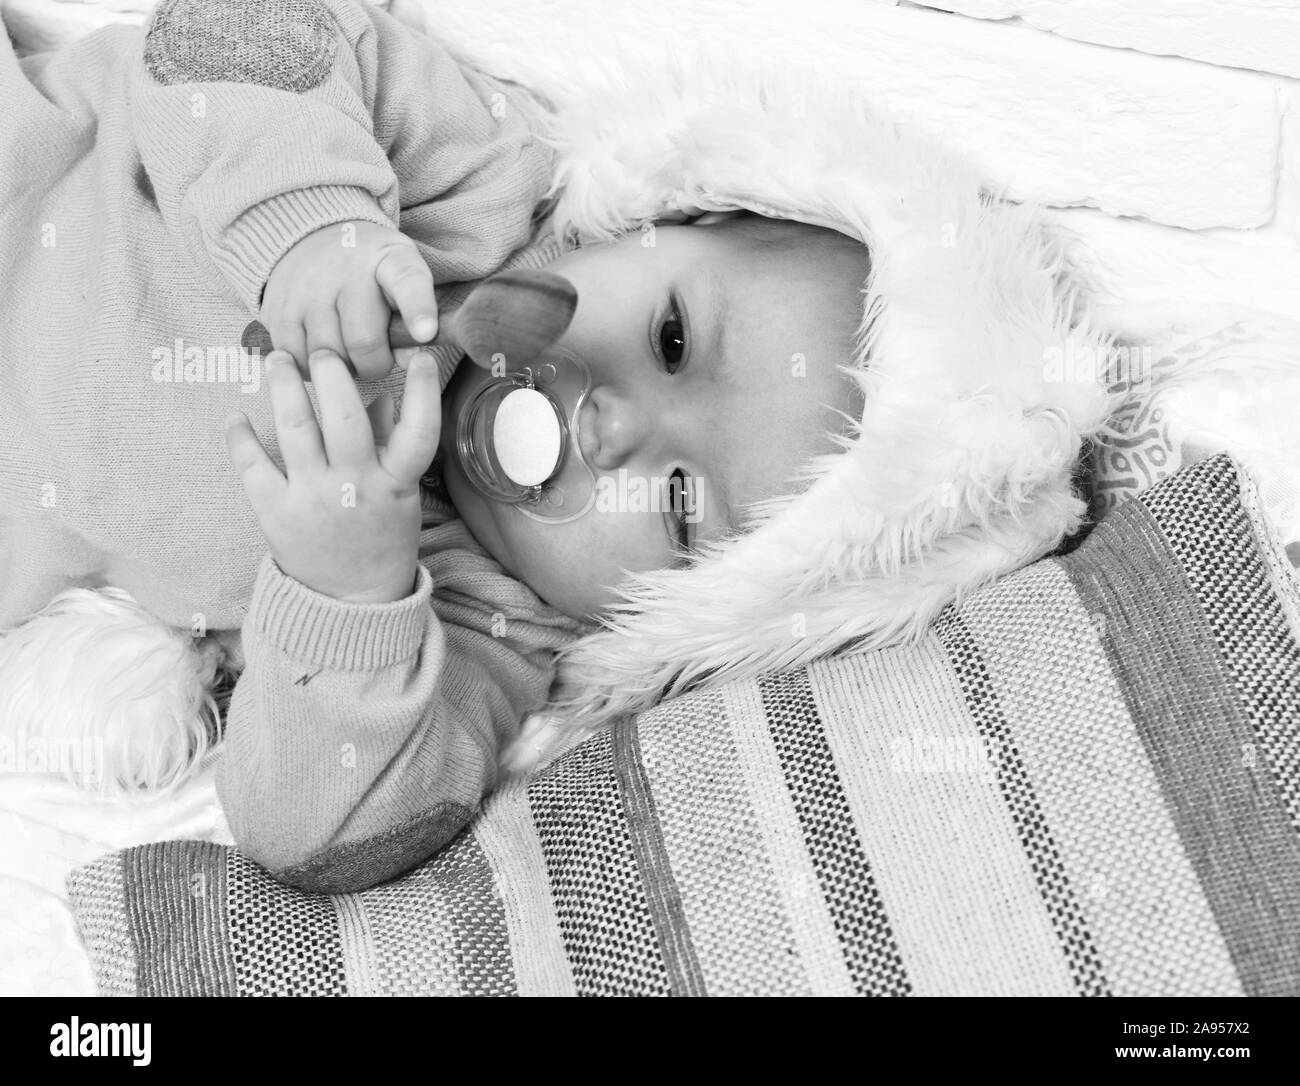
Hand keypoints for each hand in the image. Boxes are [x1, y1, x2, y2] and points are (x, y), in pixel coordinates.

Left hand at [225, 348, 441, 603]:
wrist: (353, 601)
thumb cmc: (380, 537)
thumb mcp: (401, 494)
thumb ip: (391, 444)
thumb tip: (379, 396)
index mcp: (395, 483)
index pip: (419, 432)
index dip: (422, 392)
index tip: (419, 357)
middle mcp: (355, 486)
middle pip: (345, 418)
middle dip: (331, 374)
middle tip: (323, 349)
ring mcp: (314, 498)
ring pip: (296, 429)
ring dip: (284, 386)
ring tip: (278, 359)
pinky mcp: (277, 512)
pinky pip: (252, 465)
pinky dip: (240, 436)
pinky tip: (236, 416)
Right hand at [260, 221, 438, 379]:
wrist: (311, 237)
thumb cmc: (370, 272)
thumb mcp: (401, 280)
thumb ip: (413, 319)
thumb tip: (409, 361)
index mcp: (389, 259)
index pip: (407, 282)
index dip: (418, 310)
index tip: (425, 332)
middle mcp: (346, 269)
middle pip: (364, 342)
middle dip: (375, 364)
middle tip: (375, 357)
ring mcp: (306, 288)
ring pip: (327, 357)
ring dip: (342, 370)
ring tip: (347, 353)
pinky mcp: (277, 309)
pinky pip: (296, 359)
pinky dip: (311, 369)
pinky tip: (321, 354)